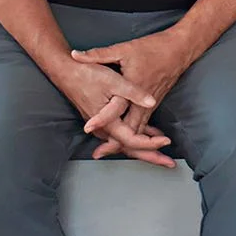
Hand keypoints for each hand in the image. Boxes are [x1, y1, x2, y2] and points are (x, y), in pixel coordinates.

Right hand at [51, 55, 174, 166]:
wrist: (65, 71)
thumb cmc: (87, 74)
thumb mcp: (114, 81)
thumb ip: (133, 93)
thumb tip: (152, 103)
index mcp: (107, 122)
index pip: (132, 141)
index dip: (151, 143)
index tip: (167, 141)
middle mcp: (104, 129)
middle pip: (130, 148)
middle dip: (151, 156)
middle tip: (170, 164)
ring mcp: (102, 126)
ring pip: (126, 143)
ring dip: (145, 148)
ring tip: (164, 154)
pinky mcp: (103, 121)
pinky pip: (122, 134)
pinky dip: (137, 136)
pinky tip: (151, 133)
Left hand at [72, 29, 190, 160]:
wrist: (180, 49)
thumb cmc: (153, 48)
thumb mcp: (123, 49)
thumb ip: (98, 54)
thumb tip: (74, 54)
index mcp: (134, 87)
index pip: (116, 109)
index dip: (101, 119)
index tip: (88, 127)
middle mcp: (143, 101)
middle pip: (131, 129)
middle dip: (115, 143)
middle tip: (98, 153)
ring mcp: (150, 104)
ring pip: (139, 130)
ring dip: (126, 143)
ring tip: (108, 151)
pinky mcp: (154, 104)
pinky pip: (144, 124)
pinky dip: (136, 135)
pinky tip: (129, 141)